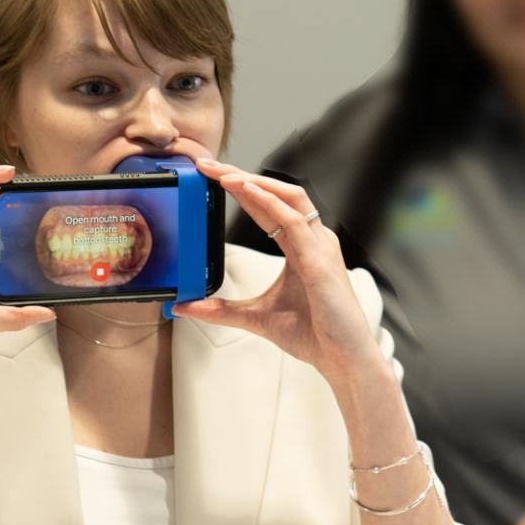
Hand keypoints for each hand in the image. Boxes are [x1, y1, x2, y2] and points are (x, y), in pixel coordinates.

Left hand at [173, 157, 381, 381]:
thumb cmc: (312, 335)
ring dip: (255, 183)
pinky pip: (296, 223)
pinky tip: (248, 193)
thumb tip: (182, 306)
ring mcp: (320, 248)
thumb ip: (220, 309)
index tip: (211, 177)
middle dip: (243, 175)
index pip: (269, 208)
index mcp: (301, 248)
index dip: (242, 190)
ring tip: (224, 174)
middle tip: (208, 165)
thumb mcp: (254, 317)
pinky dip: (271, 204)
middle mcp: (314, 241)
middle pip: (279, 193)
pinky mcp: (320, 261)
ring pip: (290, 198)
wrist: (341, 359)